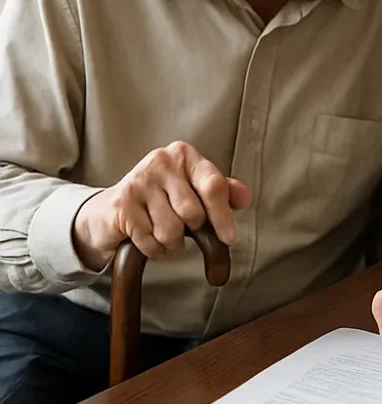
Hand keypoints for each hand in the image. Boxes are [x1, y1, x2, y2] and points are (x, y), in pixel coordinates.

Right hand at [72, 141, 252, 270]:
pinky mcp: (121, 204)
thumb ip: (222, 192)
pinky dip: (154, 249)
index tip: (229, 238)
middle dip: (191, 230)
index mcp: (185, 155)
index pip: (213, 186)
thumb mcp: (194, 190)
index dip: (223, 216)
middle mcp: (161, 161)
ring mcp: (139, 181)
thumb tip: (245, 197)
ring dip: (171, 242)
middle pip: (193, 213)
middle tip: (183, 227)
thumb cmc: (163, 199)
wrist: (112, 209)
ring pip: (171, 230)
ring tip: (163, 232)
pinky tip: (147, 238)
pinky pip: (150, 241)